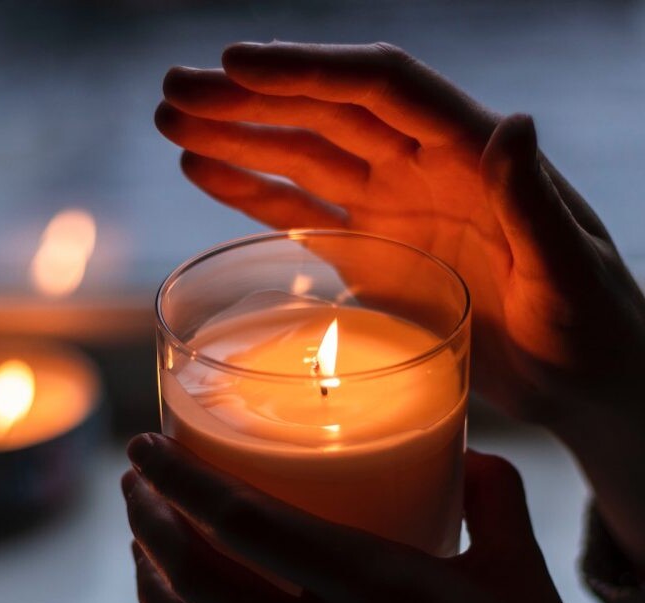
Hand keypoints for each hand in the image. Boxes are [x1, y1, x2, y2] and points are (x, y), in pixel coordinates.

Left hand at [123, 433, 644, 602]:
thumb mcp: (524, 577)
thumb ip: (495, 500)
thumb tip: (475, 455)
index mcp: (375, 592)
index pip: (244, 521)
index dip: (180, 478)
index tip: (145, 446)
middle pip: (195, 578)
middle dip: (147, 521)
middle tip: (135, 486)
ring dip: (150, 589)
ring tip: (142, 550)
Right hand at [155, 41, 644, 564]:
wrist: (578, 375)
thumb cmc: (592, 322)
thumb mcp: (569, 268)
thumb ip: (533, 201)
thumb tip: (512, 124)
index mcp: (470, 155)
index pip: (379, 90)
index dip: (308, 73)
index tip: (236, 64)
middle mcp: (421, 170)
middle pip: (323, 116)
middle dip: (247, 101)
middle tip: (175, 92)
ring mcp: (391, 212)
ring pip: (301, 160)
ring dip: (237, 140)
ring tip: (174, 123)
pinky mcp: (371, 255)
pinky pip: (302, 215)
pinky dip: (253, 194)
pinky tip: (206, 174)